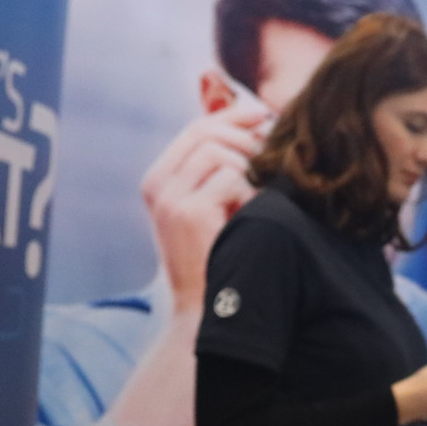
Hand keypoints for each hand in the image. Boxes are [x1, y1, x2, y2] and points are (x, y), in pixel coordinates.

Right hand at [138, 99, 268, 311]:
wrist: (204, 310)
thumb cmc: (217, 257)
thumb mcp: (211, 208)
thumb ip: (218, 171)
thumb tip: (253, 128)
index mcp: (159, 179)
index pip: (196, 128)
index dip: (232, 116)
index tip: (262, 115)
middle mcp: (158, 184)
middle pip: (207, 132)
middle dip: (244, 137)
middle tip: (269, 156)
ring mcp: (170, 198)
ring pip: (221, 152)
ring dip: (248, 172)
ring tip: (252, 202)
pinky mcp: (188, 212)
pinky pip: (232, 177)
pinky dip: (249, 194)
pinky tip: (248, 218)